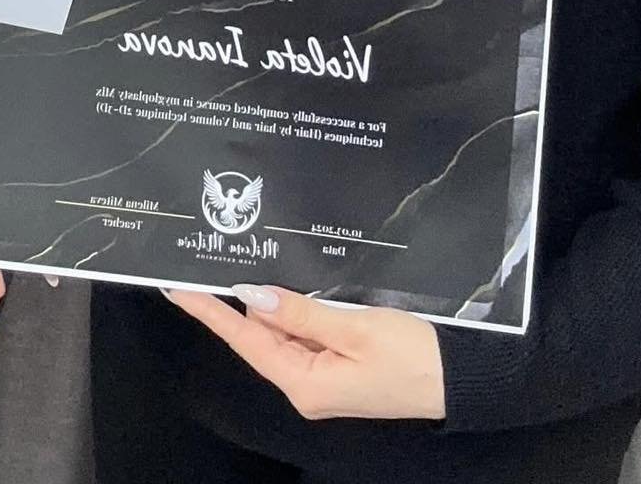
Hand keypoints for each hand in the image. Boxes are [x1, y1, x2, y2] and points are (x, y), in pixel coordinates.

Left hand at [164, 283, 445, 421]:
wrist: (462, 378)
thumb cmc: (413, 355)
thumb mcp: (356, 329)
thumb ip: (300, 312)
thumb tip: (251, 296)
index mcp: (305, 384)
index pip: (245, 340)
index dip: (210, 312)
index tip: (178, 288)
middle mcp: (307, 384)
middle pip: (261, 334)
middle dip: (239, 298)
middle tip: (211, 257)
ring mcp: (323, 375)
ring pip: (283, 329)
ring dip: (269, 299)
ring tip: (245, 260)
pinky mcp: (339, 363)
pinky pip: (304, 331)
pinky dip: (293, 307)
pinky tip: (287, 282)